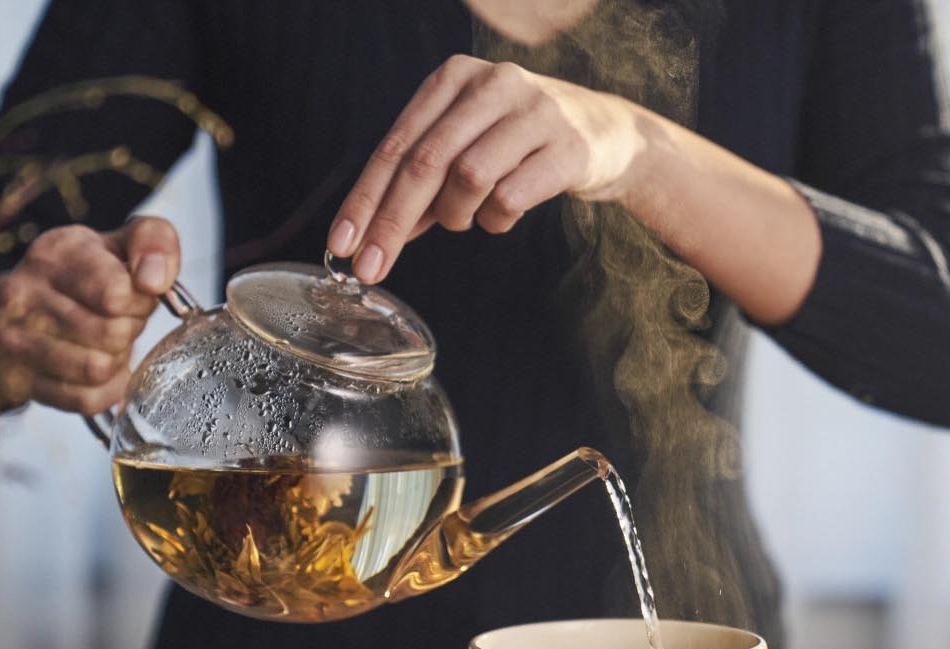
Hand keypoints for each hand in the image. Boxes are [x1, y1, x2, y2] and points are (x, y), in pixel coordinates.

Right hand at [0, 216, 179, 414]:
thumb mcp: (121, 241)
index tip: (131, 296)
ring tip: (105, 342)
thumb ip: (155, 242)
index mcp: (53, 253)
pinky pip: (83, 400)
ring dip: (116, 360)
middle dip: (129, 331)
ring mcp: (11, 340)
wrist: (19, 302)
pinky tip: (98, 370)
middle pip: (111, 334)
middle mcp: (21, 294)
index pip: (116, 294)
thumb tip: (153, 281)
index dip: (139, 302)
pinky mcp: (16, 380)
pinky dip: (104, 390)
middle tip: (119, 321)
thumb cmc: (83, 273)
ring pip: (96, 370)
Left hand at [327, 55, 648, 283]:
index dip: (365, 199)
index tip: (341, 245)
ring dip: (458, 215)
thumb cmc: (522, 142)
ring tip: (467, 219)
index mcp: (454, 79)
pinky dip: (497, 219)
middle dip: (392, 222)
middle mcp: (492, 85)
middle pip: (425, 162)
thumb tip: (374, 234)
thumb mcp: (468, 145)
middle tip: (372, 268)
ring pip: (468, 177)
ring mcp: (534, 113)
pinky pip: (512, 197)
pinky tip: (501, 215)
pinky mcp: (567, 147)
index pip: (396, 146)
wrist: (608, 134)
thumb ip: (424, 181)